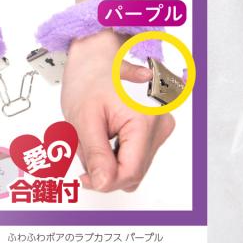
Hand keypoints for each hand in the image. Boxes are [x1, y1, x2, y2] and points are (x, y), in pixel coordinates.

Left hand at [61, 30, 174, 192]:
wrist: (96, 59)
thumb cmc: (90, 80)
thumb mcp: (84, 119)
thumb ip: (95, 154)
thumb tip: (103, 183)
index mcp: (145, 121)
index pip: (130, 172)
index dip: (105, 181)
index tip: (84, 178)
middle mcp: (160, 126)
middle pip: (132, 171)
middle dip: (103, 166)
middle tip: (82, 144)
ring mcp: (160, 129)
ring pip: (131, 165)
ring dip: (107, 158)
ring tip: (93, 132)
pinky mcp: (155, 131)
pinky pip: (133, 156)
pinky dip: (114, 151)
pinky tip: (103, 131)